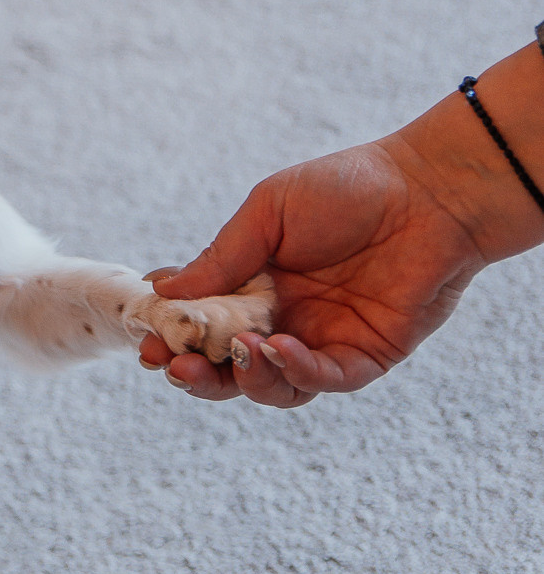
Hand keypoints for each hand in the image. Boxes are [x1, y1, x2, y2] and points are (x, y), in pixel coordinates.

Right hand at [140, 140, 487, 405]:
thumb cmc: (347, 188)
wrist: (427, 191)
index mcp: (255, 284)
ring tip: (236, 353)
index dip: (173, 334)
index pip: (204, 322)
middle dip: (197, 372)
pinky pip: (322, 380)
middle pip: (230, 367)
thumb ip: (221, 255)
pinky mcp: (363, 356)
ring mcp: (322, 340)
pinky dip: (295, 372)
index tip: (147, 337)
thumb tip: (161, 291)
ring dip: (244, 377)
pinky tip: (276, 350)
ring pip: (273, 385)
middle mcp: (284, 319)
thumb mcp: (268, 212)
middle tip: (170, 365)